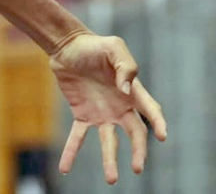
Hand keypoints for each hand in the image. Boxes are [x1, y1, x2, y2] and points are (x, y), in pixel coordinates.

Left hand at [49, 32, 166, 183]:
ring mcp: (102, 114)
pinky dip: (71, 152)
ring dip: (110, 161)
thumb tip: (124, 90)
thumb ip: (125, 67)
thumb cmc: (95, 46)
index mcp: (133, 92)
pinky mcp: (82, 114)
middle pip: (135, 134)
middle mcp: (121, 107)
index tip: (161, 136)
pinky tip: (65, 168)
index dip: (157, 123)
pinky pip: (78, 137)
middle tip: (137, 167)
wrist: (67, 47)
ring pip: (109, 142)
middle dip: (138, 152)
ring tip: (112, 180)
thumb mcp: (114, 48)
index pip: (151, 112)